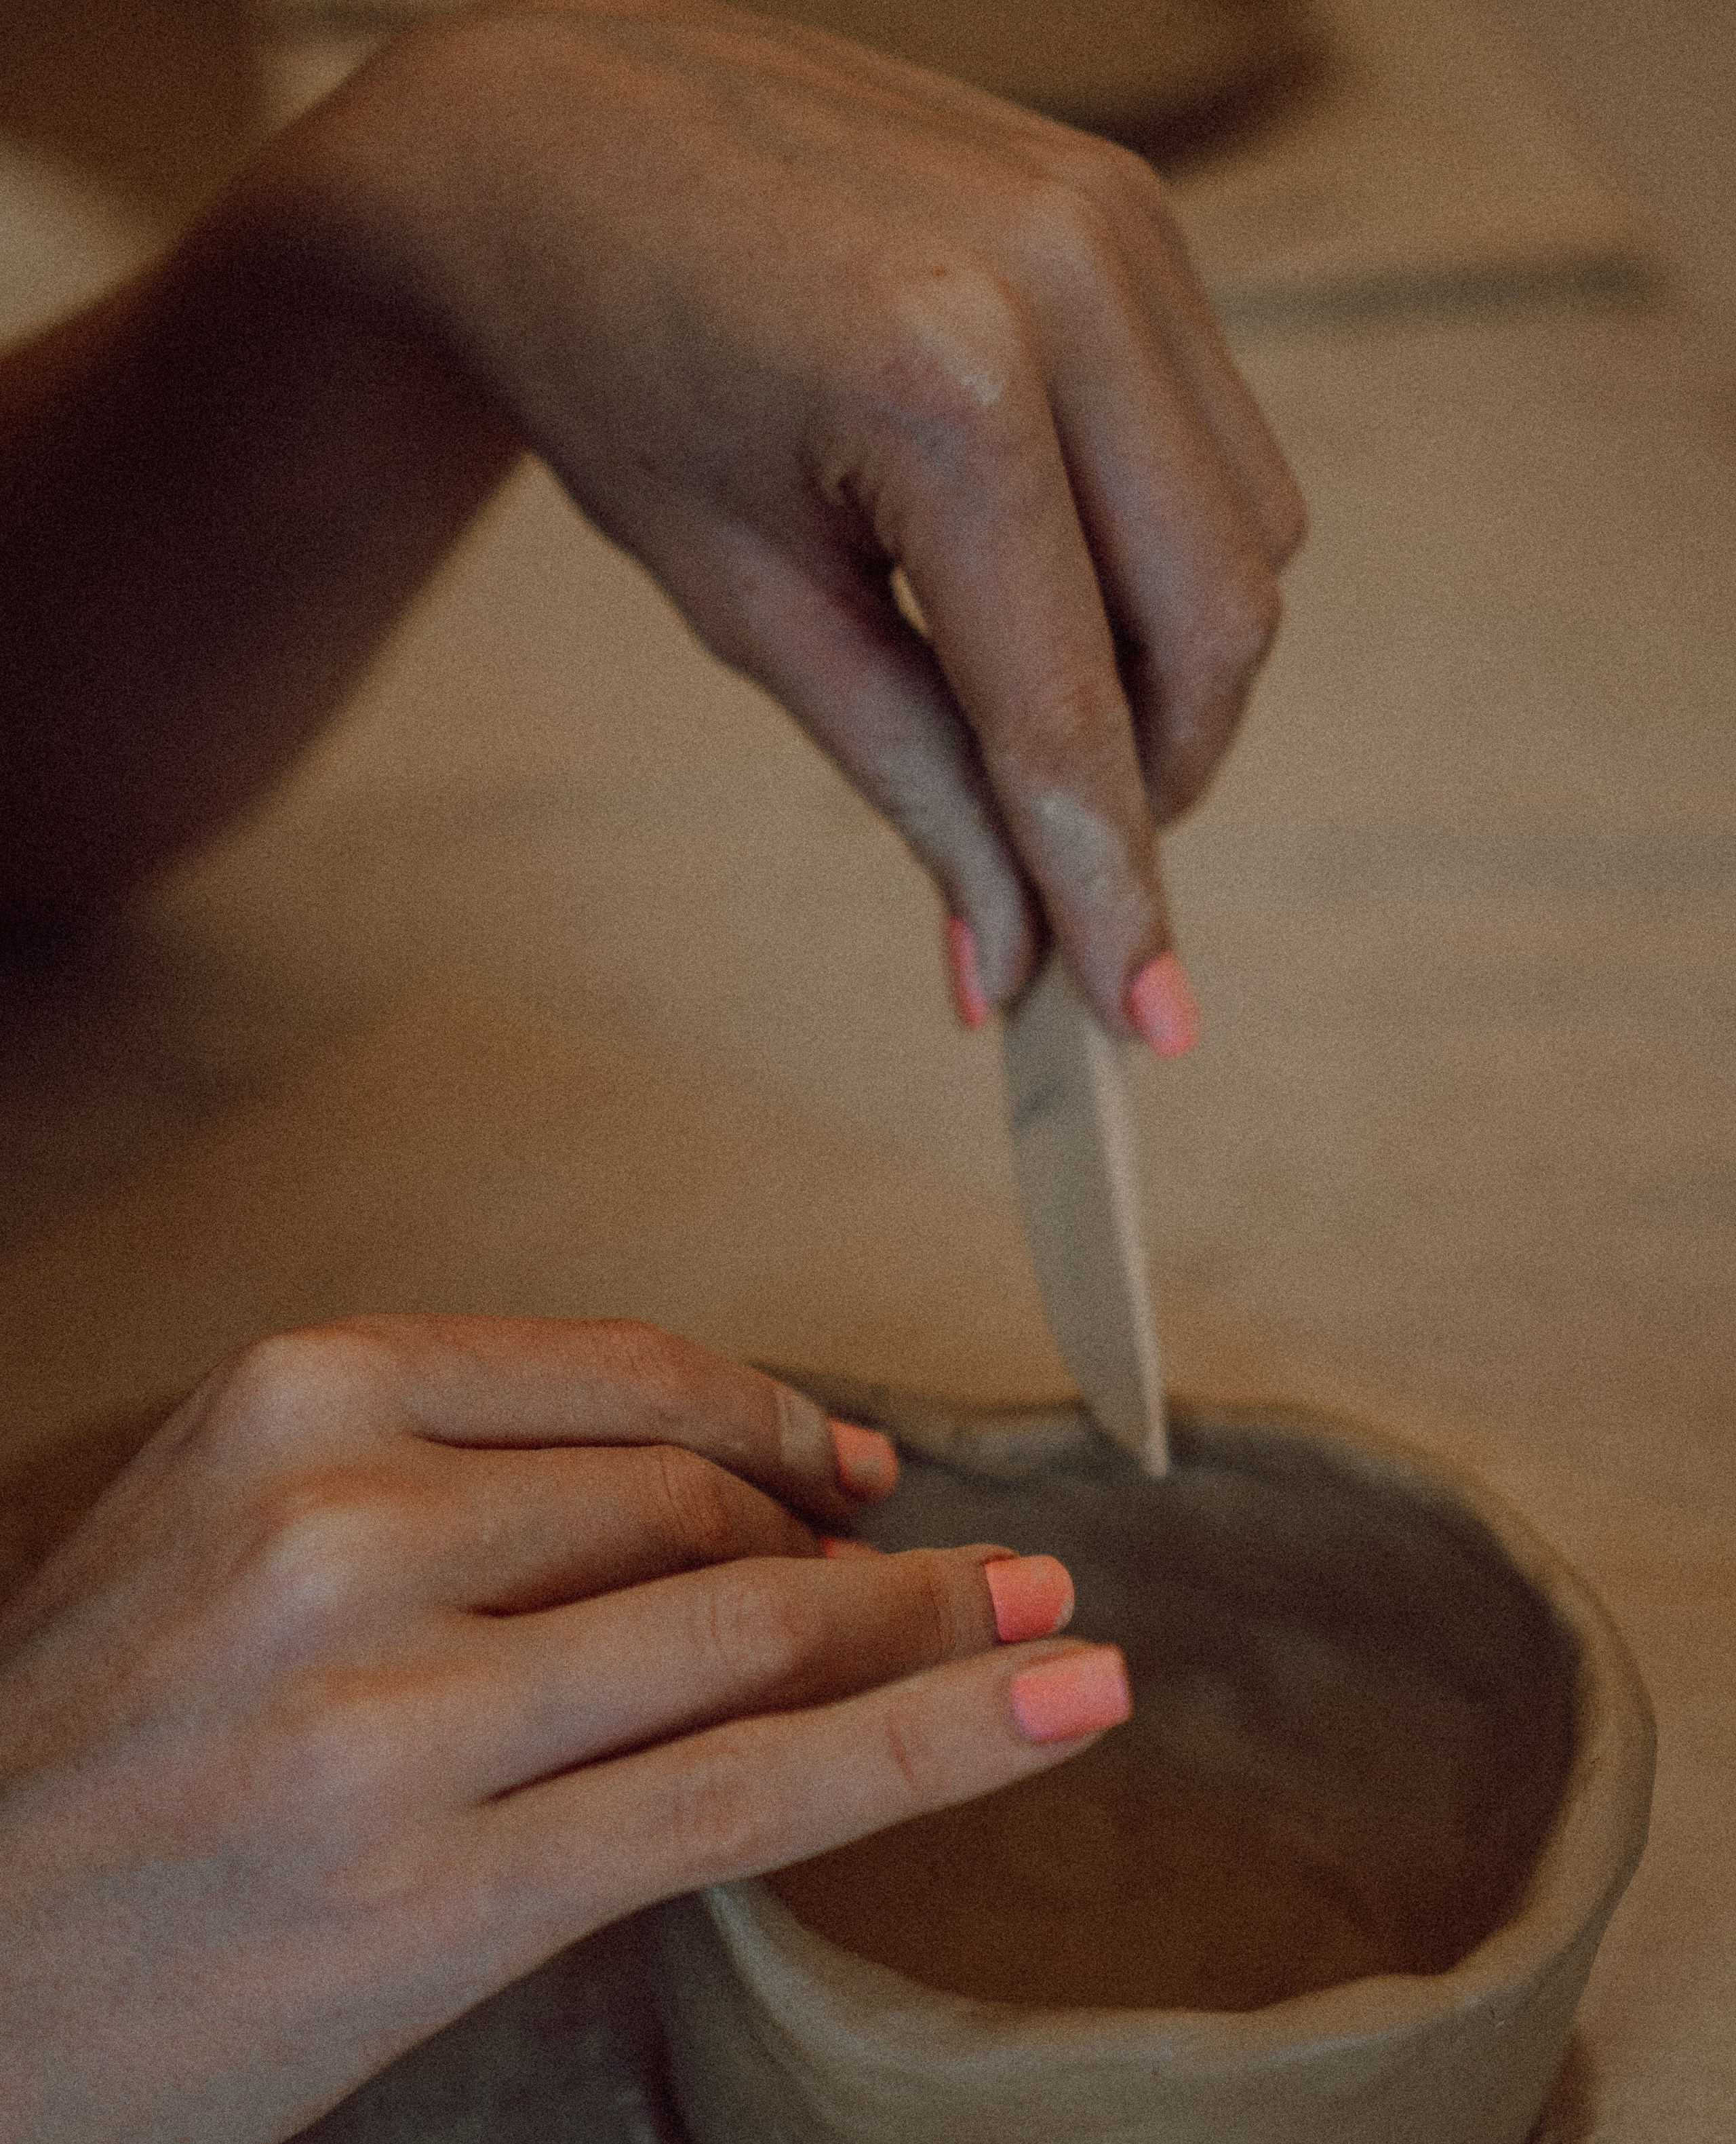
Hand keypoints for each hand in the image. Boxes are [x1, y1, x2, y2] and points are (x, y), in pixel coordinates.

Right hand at [0, 1315, 1123, 2143]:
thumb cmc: (84, 1761)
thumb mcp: (217, 1538)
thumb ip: (436, 1484)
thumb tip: (720, 1476)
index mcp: (288, 1405)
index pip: (621, 1382)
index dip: (775, 1418)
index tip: (856, 1462)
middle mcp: (340, 1534)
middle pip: (698, 1507)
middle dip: (861, 1543)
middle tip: (960, 1574)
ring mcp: (391, 1723)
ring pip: (749, 1635)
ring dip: (936, 1625)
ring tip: (1050, 1628)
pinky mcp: (441, 1900)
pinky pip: (746, 1797)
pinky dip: (936, 1741)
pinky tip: (1065, 1705)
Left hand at [277, 0, 1304, 1035]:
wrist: (554, 136)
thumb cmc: (613, 364)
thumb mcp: (751, 607)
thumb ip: (911, 782)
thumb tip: (1011, 955)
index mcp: (937, 383)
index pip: (1071, 704)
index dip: (1114, 888)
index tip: (1146, 1023)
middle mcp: (1063, 281)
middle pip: (1221, 624)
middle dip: (1158, 779)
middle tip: (1062, 857)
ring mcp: (1117, 225)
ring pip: (1250, 537)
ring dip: (1172, 666)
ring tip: (1022, 693)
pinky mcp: (1133, 209)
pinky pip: (1215, 442)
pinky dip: (1159, 551)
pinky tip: (1035, 562)